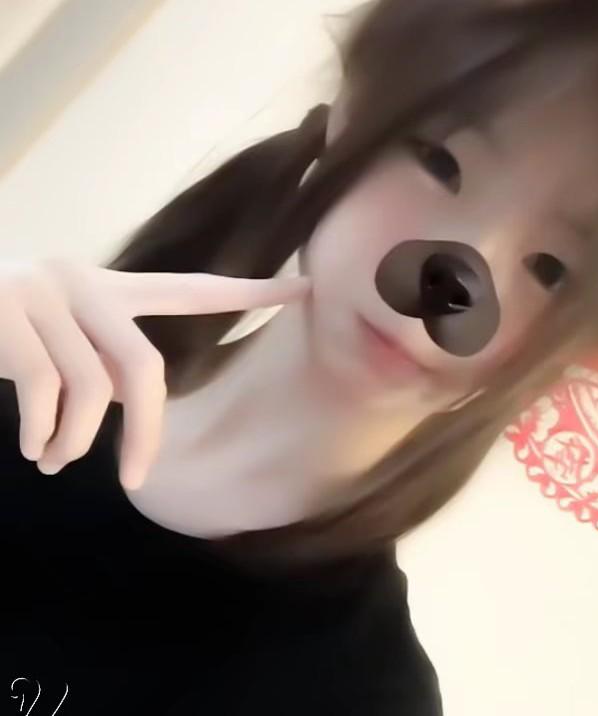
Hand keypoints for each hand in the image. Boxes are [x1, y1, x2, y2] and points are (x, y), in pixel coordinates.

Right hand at [0, 258, 310, 489]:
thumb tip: (128, 411)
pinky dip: (45, 433)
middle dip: (145, 432)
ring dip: (77, 440)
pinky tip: (36, 451)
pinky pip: (44, 394)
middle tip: (138, 479)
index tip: (305, 291)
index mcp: (107, 285)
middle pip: (144, 368)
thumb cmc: (0, 324)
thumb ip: (101, 356)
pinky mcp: (6, 318)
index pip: (193, 288)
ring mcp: (42, 295)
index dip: (250, 295)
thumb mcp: (59, 330)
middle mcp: (82, 281)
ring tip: (57, 459)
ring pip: (91, 390)